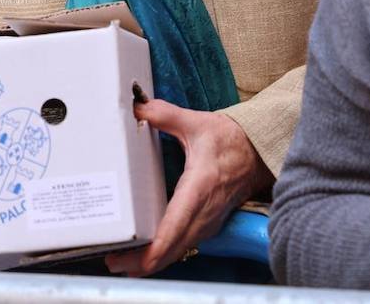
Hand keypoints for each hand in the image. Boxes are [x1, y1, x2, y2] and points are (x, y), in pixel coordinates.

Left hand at [105, 99, 270, 276]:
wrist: (258, 152)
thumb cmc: (229, 140)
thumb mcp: (196, 123)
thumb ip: (164, 114)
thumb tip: (137, 108)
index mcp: (200, 187)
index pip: (175, 225)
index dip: (155, 248)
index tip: (133, 259)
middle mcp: (204, 211)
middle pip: (172, 248)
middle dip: (142, 261)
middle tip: (111, 261)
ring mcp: (208, 222)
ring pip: (178, 251)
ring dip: (152, 261)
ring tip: (121, 262)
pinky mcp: (207, 225)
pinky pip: (184, 246)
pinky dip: (164, 254)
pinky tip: (144, 255)